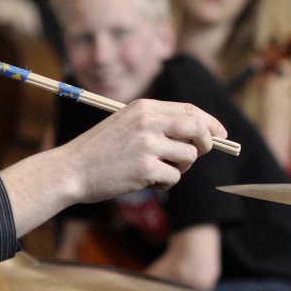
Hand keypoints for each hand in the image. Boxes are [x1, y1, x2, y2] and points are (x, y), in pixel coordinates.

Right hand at [1, 98, 226, 236]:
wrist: (69, 170)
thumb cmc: (100, 151)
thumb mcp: (127, 124)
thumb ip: (159, 123)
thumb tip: (200, 133)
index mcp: (144, 107)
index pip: (190, 110)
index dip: (210, 122)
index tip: (221, 134)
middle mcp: (148, 122)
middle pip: (198, 129)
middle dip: (207, 143)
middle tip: (200, 154)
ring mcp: (147, 144)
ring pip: (189, 156)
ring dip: (181, 168)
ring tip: (159, 170)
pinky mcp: (146, 167)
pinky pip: (174, 177)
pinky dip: (166, 182)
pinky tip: (146, 181)